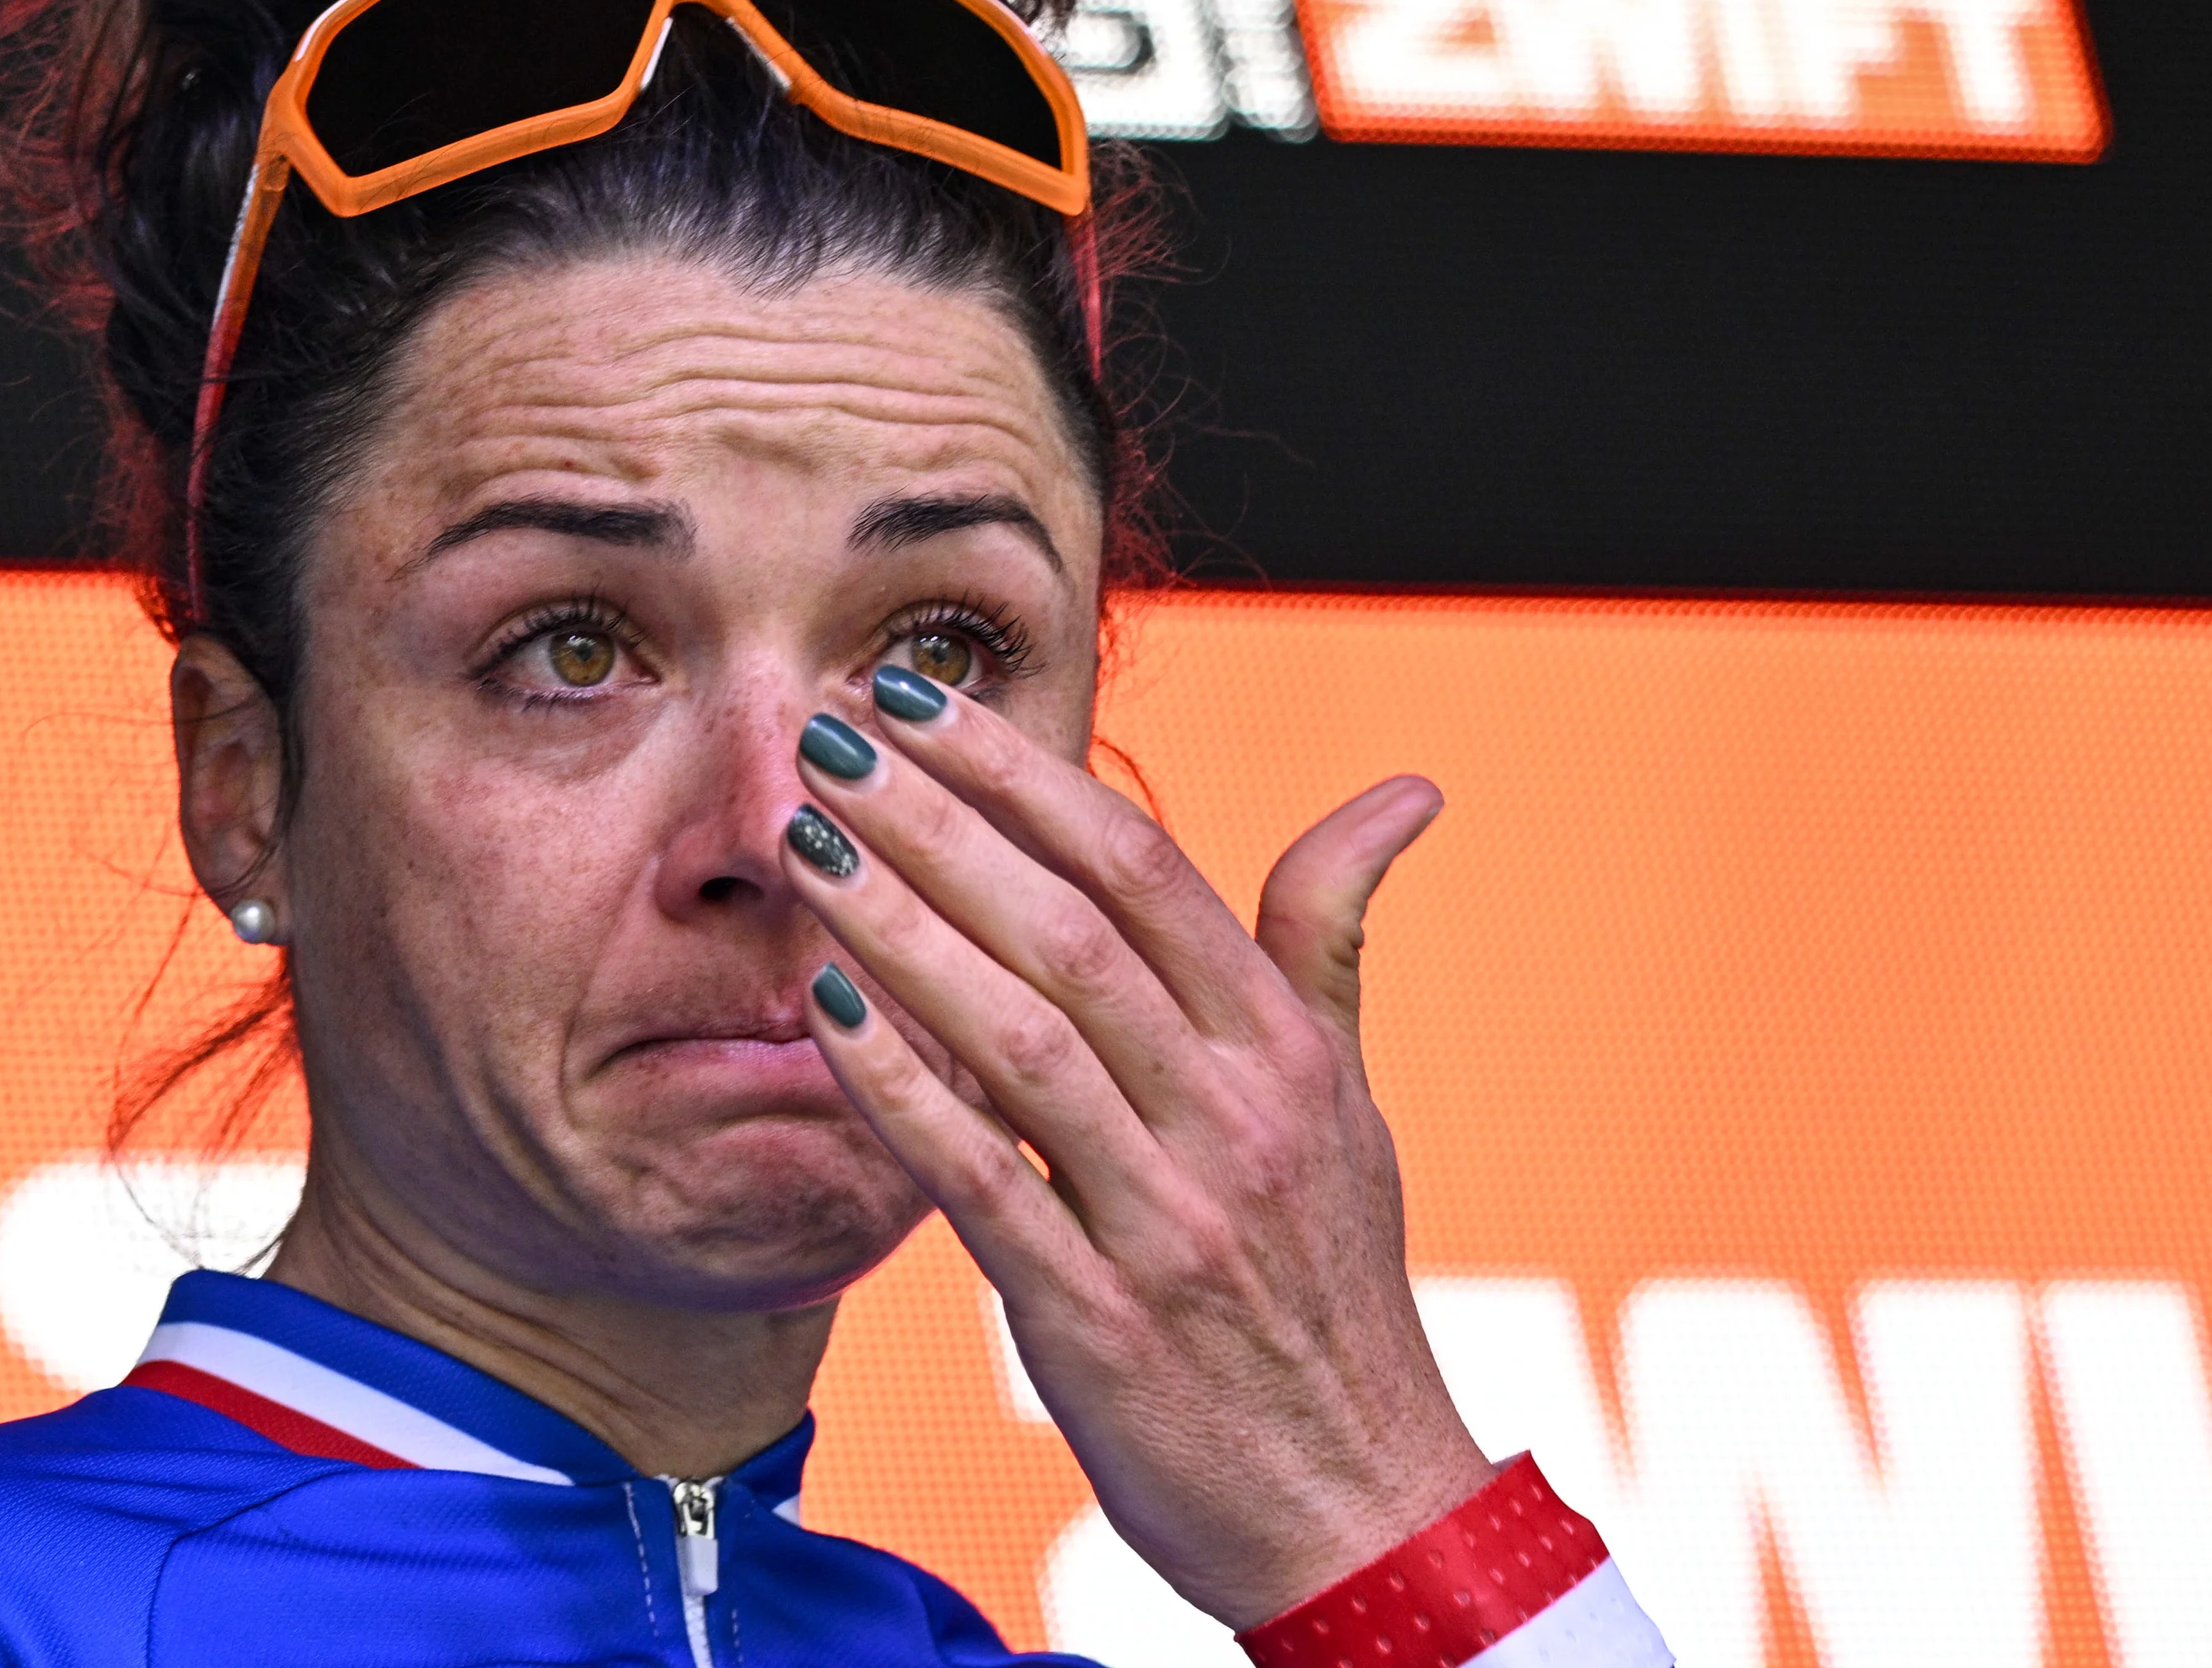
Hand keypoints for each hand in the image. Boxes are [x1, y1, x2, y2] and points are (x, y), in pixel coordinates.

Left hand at [787, 682, 1490, 1628]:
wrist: (1362, 1509)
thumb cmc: (1334, 1289)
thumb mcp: (1350, 1104)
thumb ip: (1330, 939)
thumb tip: (1403, 790)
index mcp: (1283, 1051)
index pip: (1145, 868)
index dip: (1024, 774)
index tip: (919, 701)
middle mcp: (1233, 1119)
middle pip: (1068, 929)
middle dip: (938, 821)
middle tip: (830, 739)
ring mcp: (1167, 1220)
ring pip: (1020, 1038)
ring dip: (901, 930)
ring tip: (807, 847)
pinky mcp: (1099, 1321)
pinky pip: (985, 1185)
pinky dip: (905, 1097)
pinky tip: (828, 1017)